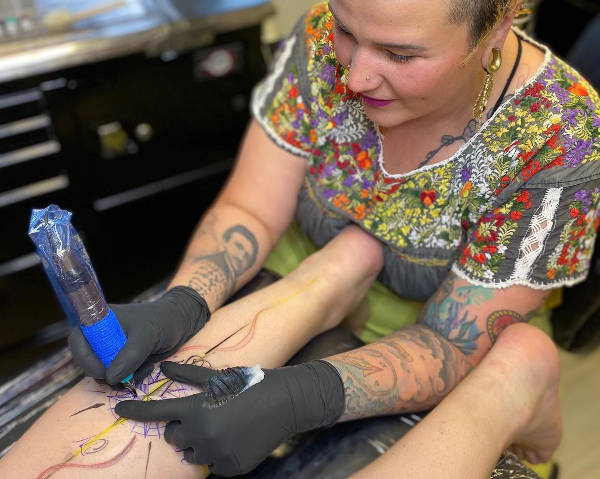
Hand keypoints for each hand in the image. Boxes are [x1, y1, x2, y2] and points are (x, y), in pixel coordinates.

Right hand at [68, 286, 209, 384]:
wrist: (180, 324)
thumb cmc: (161, 321)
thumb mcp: (147, 335)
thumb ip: (129, 355)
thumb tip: (109, 377)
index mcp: (100, 321)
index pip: (77, 340)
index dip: (83, 358)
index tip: (102, 372)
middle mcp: (101, 336)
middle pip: (88, 361)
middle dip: (105, 373)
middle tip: (124, 378)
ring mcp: (112, 350)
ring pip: (104, 373)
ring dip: (121, 378)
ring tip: (143, 367)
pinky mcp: (123, 361)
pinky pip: (119, 377)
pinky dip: (131, 378)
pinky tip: (148, 368)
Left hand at [115, 359, 344, 475]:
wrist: (287, 402)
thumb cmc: (251, 384)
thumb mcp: (220, 377)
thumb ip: (188, 376)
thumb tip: (162, 368)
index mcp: (198, 409)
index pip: (158, 412)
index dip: (135, 410)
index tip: (119, 409)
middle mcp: (203, 434)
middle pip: (174, 437)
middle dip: (181, 427)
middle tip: (201, 414)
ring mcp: (218, 453)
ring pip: (192, 453)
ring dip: (198, 442)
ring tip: (219, 426)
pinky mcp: (232, 467)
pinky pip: (213, 463)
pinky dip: (217, 452)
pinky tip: (233, 437)